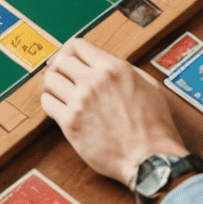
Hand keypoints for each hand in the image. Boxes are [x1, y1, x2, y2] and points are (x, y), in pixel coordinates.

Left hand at [41, 38, 188, 187]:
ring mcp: (80, 101)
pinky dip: (50, 103)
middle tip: (62, 77)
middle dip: (60, 67)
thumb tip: (106, 65)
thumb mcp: (149, 85)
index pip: (78, 45)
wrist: (151, 159)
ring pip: (50, 79)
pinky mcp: (71, 123)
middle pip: (61, 61)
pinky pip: (47, 103)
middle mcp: (94, 81)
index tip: (67, 59)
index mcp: (114, 68)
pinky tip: (59, 108)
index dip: (69, 51)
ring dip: (53, 84)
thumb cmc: (155, 127)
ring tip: (59, 92)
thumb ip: (125, 70)